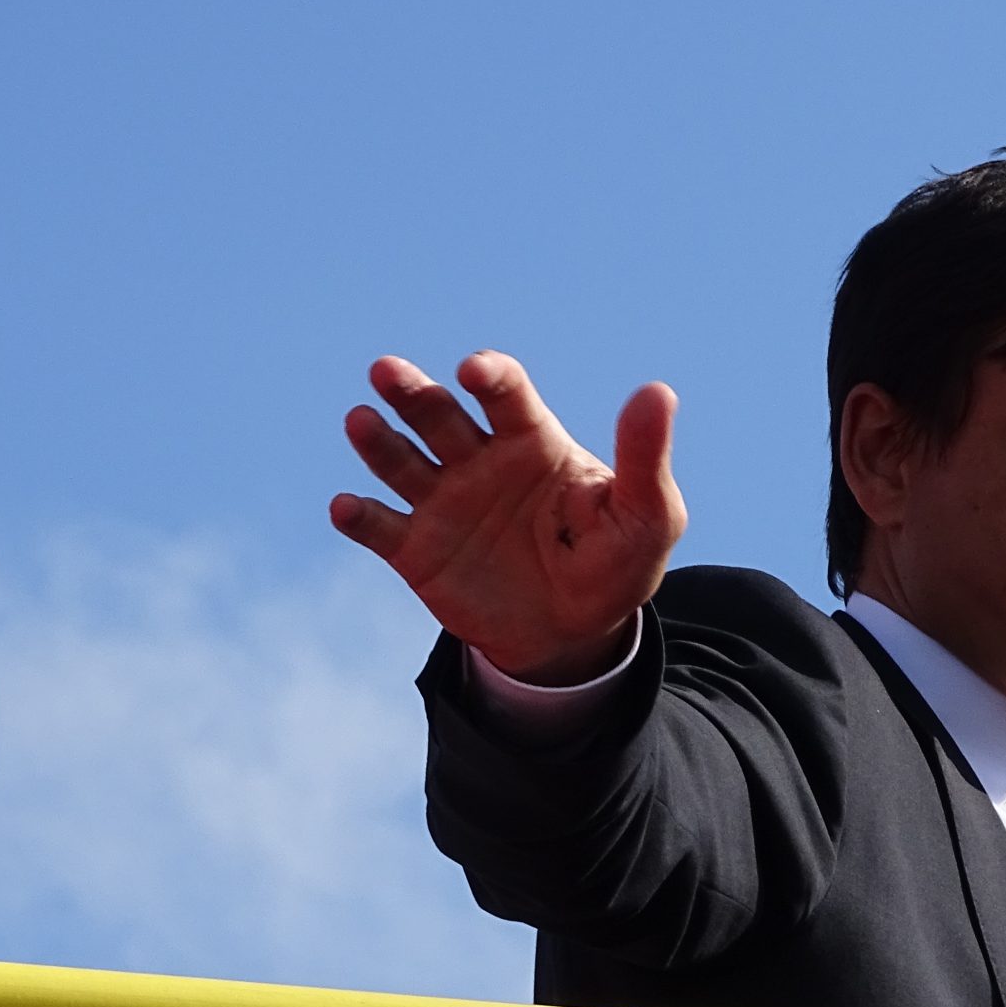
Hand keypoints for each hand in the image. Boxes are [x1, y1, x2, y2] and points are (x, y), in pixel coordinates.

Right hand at [332, 352, 686, 683]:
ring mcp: (442, 501)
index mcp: (532, 441)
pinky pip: (379, 527)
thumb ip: (644, 458)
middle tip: (386, 371)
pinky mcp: (415, 549)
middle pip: (436, 413)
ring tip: (361, 423)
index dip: (489, 376)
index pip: (505, 395)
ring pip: (398, 458)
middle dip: (411, 390)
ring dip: (376, 440)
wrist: (574, 634)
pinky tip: (348, 508)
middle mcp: (478, 460)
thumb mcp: (646, 518)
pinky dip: (359, 515)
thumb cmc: (615, 564)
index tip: (474, 372)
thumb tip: (657, 392)